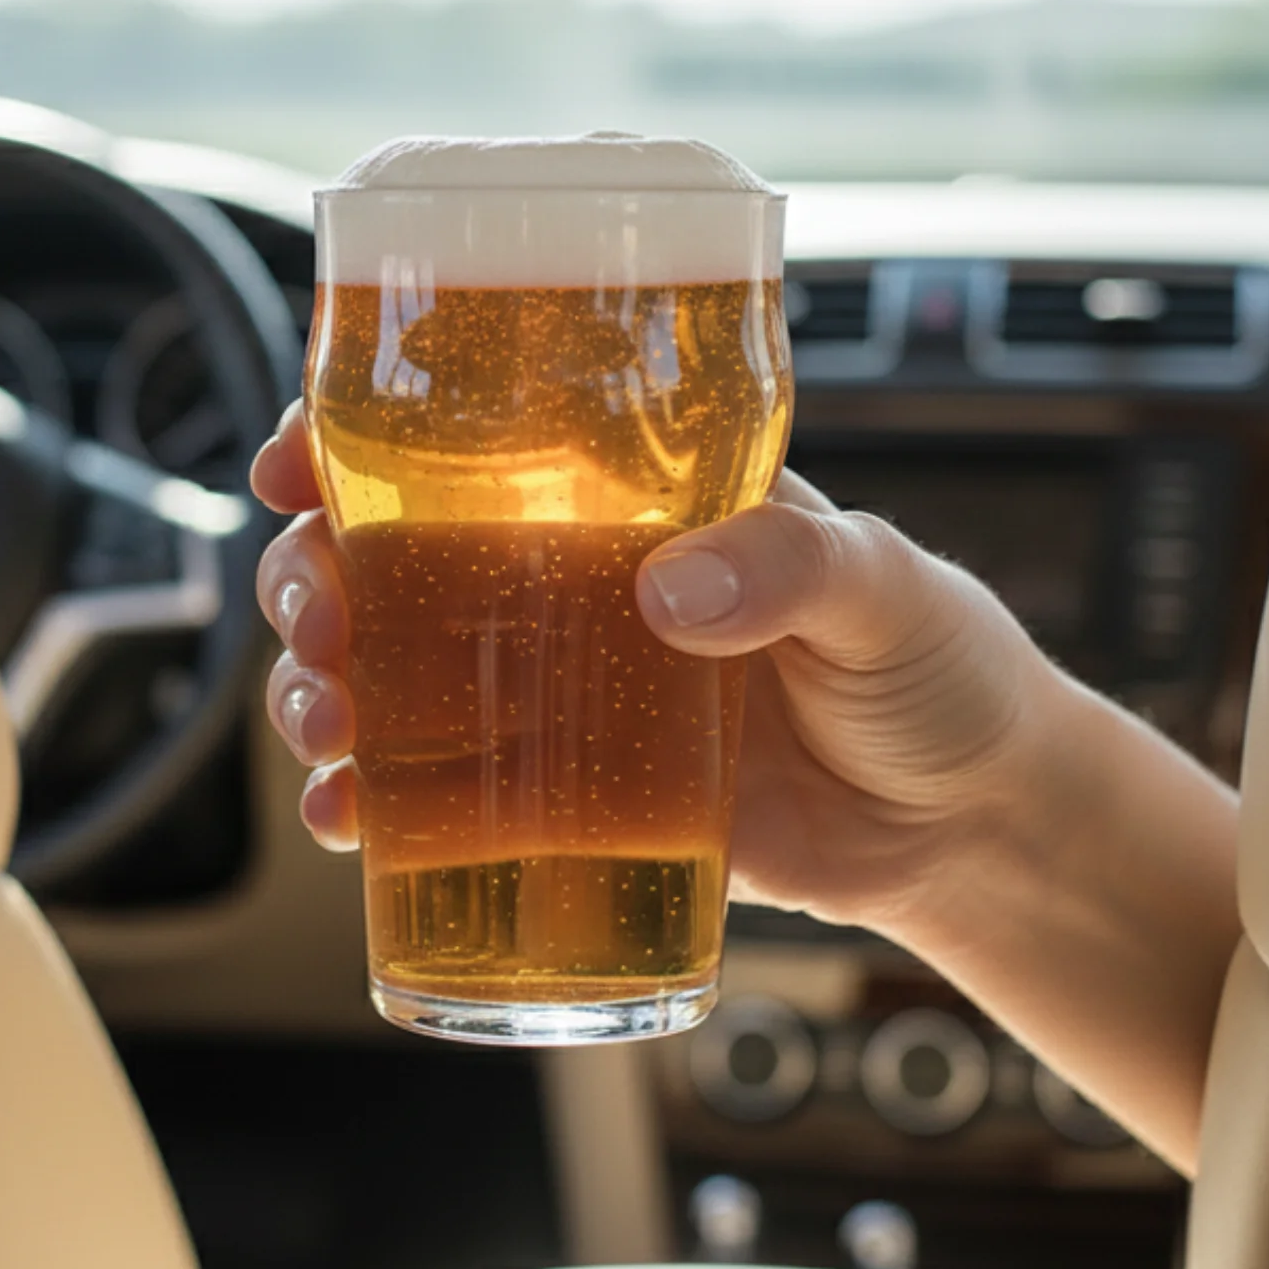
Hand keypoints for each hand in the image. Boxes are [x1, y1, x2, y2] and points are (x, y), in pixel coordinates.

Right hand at [250, 401, 1075, 934]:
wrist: (973, 824)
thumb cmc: (938, 668)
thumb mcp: (883, 582)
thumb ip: (792, 564)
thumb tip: (673, 590)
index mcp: (631, 506)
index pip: (473, 445)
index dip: (359, 444)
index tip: (294, 461)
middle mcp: (574, 591)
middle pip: (396, 562)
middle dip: (318, 578)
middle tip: (316, 617)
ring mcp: (561, 697)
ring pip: (396, 677)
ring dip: (326, 691)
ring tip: (322, 727)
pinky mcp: (571, 800)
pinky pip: (444, 798)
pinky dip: (376, 808)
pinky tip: (347, 820)